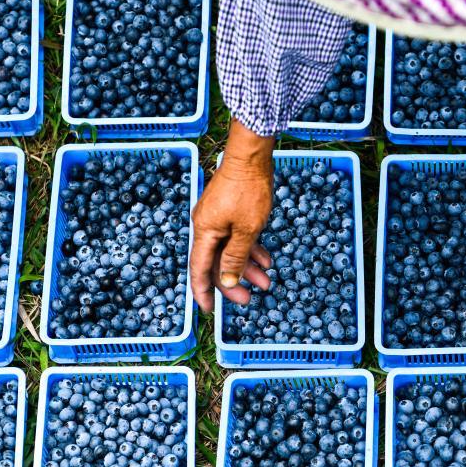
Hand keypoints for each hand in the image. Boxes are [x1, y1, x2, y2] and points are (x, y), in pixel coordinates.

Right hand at [189, 120, 274, 312]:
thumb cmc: (249, 190)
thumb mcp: (247, 229)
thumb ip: (235, 257)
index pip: (199, 270)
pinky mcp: (230, 211)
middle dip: (233, 283)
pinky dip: (250, 250)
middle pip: (216, 263)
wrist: (252, 155)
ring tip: (267, 282)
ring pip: (230, 251)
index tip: (208, 311)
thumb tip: (226, 282)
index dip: (203, 292)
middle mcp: (207, 226)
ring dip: (247, 267)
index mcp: (204, 231)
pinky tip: (266, 260)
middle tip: (250, 300)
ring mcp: (218, 218)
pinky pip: (237, 238)